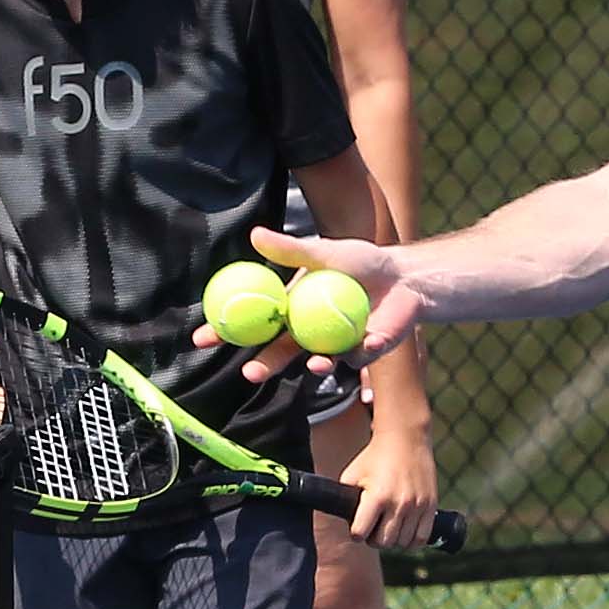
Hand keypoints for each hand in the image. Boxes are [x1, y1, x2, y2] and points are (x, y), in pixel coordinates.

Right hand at [185, 231, 417, 382]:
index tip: (203, 338)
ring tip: (314, 364)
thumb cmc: (363, 260)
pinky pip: (355, 358)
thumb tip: (254, 234)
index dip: (225, 331)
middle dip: (261, 366)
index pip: (251, 322)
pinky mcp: (362, 354)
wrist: (405, 275)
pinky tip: (366, 341)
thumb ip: (290, 249)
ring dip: (312, 367)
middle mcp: (307, 331)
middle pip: (278, 353)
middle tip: (248, 373)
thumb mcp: (324, 251)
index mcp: (292, 308)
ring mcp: (333, 345)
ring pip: (315, 363)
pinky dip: (358, 351)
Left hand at [335, 413, 439, 550]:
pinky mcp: (430, 506)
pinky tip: (404, 532)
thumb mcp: (352, 474)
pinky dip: (410, 541)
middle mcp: (399, 503)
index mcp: (377, 496)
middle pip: (382, 542)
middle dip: (374, 539)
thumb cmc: (374, 458)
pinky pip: (421, 538)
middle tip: (373, 529)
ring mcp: (417, 506)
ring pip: (402, 543)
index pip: (360, 533)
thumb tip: (343, 521)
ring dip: (392, 540)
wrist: (405, 439)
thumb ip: (345, 498)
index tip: (357, 528)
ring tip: (388, 528)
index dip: (356, 533)